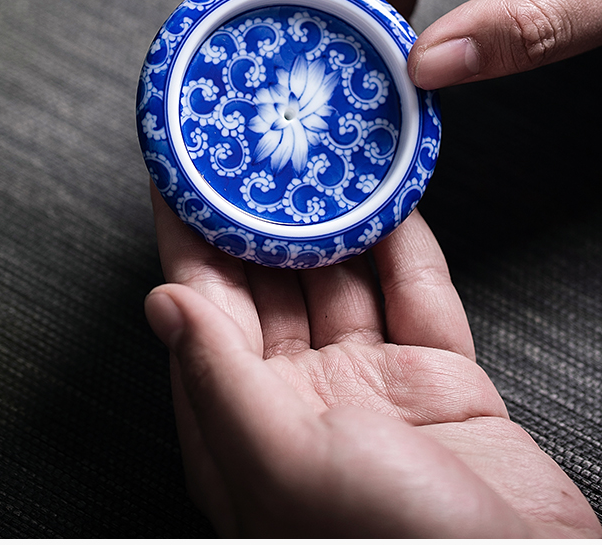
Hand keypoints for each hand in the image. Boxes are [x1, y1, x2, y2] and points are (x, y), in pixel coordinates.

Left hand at [145, 188, 601, 536]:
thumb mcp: (285, 461)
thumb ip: (220, 376)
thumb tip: (162, 304)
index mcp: (246, 431)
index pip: (202, 312)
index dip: (190, 237)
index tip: (183, 172)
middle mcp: (302, 405)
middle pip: (270, 285)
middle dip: (262, 213)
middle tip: (258, 140)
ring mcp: (372, 390)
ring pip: (343, 279)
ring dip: (335, 218)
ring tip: (323, 151)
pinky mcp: (439, 382)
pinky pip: (418, 292)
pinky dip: (406, 242)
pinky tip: (394, 198)